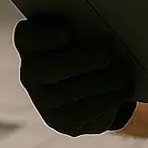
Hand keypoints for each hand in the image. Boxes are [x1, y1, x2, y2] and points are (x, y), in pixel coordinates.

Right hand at [14, 17, 136, 135]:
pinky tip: (120, 92)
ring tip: (120, 76)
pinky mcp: (60, 121)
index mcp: (31, 42)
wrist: (92, 87)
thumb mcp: (83, 33)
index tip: (67, 32)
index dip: (44, 35)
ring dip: (99, 82)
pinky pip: (81, 112)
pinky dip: (104, 101)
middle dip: (79, 61)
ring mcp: (42, 100)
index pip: (26, 37)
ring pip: (67, 93)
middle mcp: (30, 72)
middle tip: (105, 55)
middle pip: (46, 68)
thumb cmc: (88, 48)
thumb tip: (107, 26)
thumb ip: (85, 26)